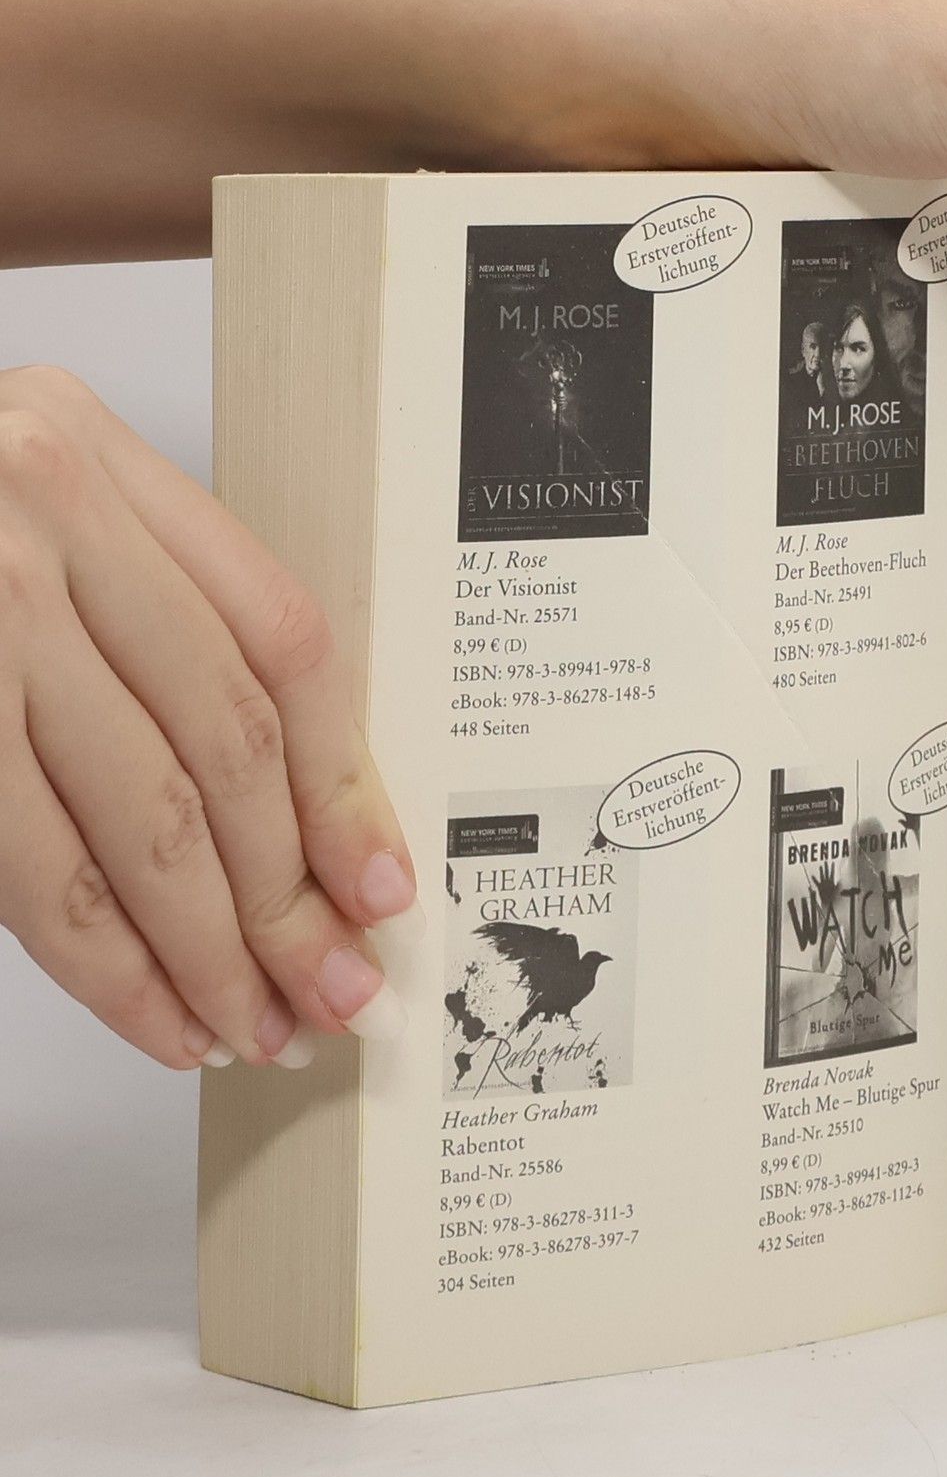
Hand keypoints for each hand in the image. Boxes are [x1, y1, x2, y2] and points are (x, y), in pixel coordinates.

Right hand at [0, 367, 415, 1068]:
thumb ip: (141, 625)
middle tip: (334, 987)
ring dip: (210, 950)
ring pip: (146, 817)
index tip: (381, 882)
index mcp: (92, 453)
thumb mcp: (22, 529)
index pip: (280, 642)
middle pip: (227, 742)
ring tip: (254, 1023)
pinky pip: (41, 868)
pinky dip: (107, 962)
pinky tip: (156, 1011)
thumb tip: (289, 829)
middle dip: (291, 896)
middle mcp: (39, 513)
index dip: (344, 782)